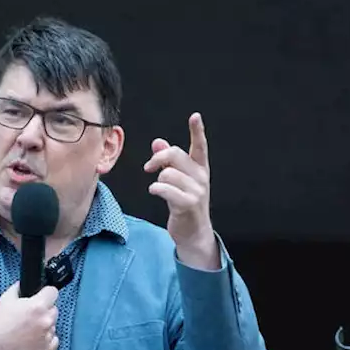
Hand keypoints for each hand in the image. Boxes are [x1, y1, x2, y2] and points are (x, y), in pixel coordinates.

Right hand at [0, 283, 58, 349]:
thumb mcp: (5, 299)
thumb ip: (18, 288)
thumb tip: (24, 284)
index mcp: (38, 306)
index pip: (53, 292)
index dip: (46, 293)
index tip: (42, 297)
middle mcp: (46, 320)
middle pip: (54, 309)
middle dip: (44, 310)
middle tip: (30, 316)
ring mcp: (48, 336)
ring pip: (53, 325)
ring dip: (45, 326)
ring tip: (28, 330)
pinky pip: (53, 340)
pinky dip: (46, 340)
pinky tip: (32, 340)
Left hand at [143, 112, 217, 268]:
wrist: (193, 233)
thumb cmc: (184, 204)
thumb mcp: (178, 181)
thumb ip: (168, 161)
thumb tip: (158, 142)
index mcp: (200, 169)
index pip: (199, 146)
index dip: (197, 131)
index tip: (195, 116)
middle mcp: (201, 177)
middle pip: (175, 154)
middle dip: (157, 158)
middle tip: (148, 167)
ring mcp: (197, 191)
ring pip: (167, 173)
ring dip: (158, 180)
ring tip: (160, 188)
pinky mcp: (188, 204)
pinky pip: (165, 189)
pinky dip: (156, 189)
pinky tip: (156, 193)